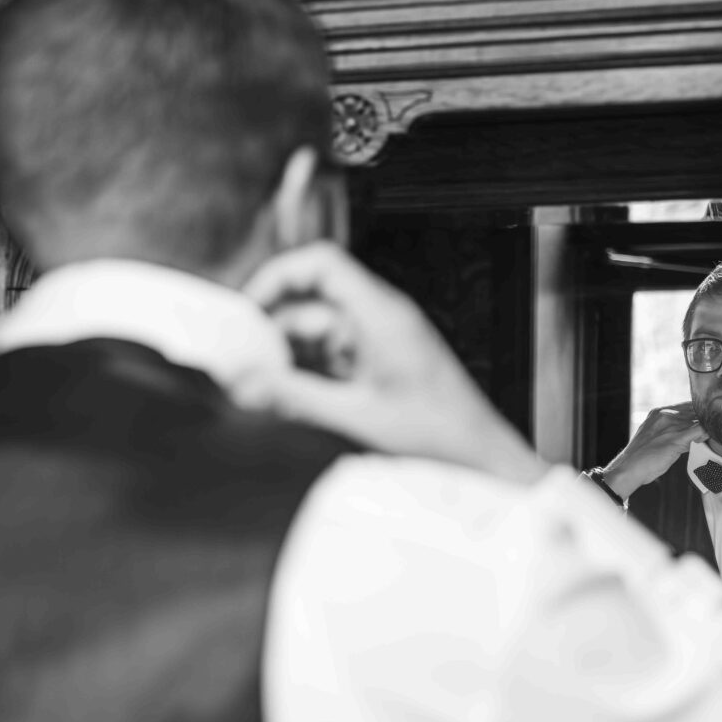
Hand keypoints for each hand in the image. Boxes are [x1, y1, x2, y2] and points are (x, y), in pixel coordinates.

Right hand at [233, 242, 547, 483]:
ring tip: (261, 388)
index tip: (246, 309)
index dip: (278, 277)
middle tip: (242, 362)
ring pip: (319, 334)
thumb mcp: (357, 416)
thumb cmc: (439, 433)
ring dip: (289, 357)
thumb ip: (296, 398)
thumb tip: (246, 384)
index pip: (322, 264)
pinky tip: (290, 399)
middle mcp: (380, 319)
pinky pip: (334, 357)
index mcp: (381, 314)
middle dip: (275, 329)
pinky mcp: (380, 366)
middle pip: (312, 302)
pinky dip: (309, 373)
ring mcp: (381, 342)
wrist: (479, 457)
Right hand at [602, 402, 708, 497]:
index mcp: (658, 412)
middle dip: (707, 417)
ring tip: (717, 432)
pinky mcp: (676, 439)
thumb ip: (670, 430)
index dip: (700, 411)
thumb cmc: (641, 458)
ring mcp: (670, 426)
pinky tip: (712, 438)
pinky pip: (699, 431)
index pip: (687, 405)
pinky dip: (708, 433)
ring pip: (699, 419)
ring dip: (710, 425)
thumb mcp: (654, 436)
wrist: (628, 469)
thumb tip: (690, 433)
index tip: (710, 417)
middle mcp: (665, 414)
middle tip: (719, 425)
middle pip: (695, 410)